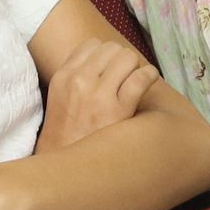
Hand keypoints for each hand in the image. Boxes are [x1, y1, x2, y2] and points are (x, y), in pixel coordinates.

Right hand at [35, 38, 157, 154]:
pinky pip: (140, 79)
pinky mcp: (118, 110)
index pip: (92, 44)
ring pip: (127, 58)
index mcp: (64, 75)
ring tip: (140, 78)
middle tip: (129, 73)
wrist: (65, 165)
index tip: (113, 66)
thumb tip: (99, 62)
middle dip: (123, 58)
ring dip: (137, 65)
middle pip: (111, 48)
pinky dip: (149, 76)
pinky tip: (150, 81)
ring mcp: (99, 95)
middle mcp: (80, 80)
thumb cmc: (66, 133)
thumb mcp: (59, 96)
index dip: (107, 53)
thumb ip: (74, 76)